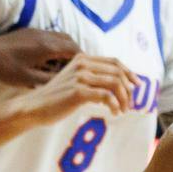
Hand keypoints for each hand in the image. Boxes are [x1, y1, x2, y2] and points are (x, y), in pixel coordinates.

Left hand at [0, 28, 78, 87]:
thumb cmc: (6, 68)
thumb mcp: (30, 79)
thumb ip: (51, 79)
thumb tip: (67, 82)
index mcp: (47, 47)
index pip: (74, 49)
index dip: (83, 59)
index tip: (86, 69)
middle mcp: (44, 36)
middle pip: (69, 40)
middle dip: (75, 53)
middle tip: (75, 67)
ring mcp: (36, 32)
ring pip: (59, 37)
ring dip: (63, 49)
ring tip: (59, 65)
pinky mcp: (28, 32)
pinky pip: (48, 36)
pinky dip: (53, 46)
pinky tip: (46, 59)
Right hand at [13, 53, 137, 124]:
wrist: (35, 107)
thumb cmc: (57, 97)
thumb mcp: (76, 81)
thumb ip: (94, 79)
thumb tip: (120, 86)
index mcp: (82, 58)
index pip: (114, 62)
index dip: (129, 73)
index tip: (137, 85)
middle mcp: (82, 64)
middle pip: (118, 72)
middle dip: (129, 89)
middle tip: (130, 104)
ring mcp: (80, 77)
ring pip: (115, 84)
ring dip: (124, 99)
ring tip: (123, 110)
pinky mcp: (78, 91)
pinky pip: (106, 96)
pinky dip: (115, 105)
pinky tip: (114, 113)